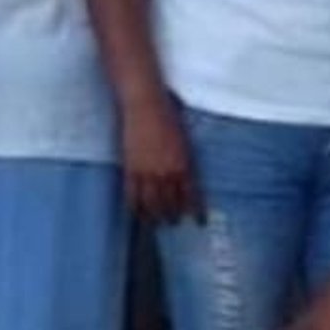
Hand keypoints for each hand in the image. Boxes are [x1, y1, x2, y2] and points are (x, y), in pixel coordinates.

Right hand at [122, 91, 202, 223]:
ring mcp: (148, 172)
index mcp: (185, 165)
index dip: (195, 211)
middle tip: (174, 223)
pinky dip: (135, 207)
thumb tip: (187, 173)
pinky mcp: (131, 169)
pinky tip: (137, 214)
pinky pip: (132, 194)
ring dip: (155, 216)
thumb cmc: (168, 115)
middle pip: (171, 203)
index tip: (199, 222)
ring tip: (156, 224)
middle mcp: (168, 173)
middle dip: (174, 215)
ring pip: (152, 203)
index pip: (192, 196)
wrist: (144, 105)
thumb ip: (186, 159)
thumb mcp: (185, 140)